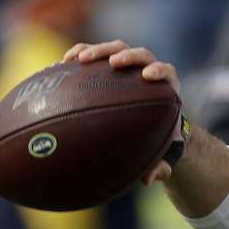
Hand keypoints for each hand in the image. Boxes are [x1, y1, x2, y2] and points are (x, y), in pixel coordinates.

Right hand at [63, 40, 180, 184]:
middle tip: (113, 63)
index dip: (160, 71)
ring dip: (98, 50)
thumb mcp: (159, 152)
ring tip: (78, 59)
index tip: (148, 76)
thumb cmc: (155, 138)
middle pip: (141, 55)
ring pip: (115, 49)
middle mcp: (147, 71)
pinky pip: (93, 54)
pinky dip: (79, 54)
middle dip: (128, 56)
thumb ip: (158, 165)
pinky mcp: (107, 64)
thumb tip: (148, 179)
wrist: (148, 124)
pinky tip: (60, 64)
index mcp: (165, 89)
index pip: (167, 72)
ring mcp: (127, 66)